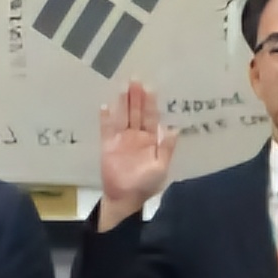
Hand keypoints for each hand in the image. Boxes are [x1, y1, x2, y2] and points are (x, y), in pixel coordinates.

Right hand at [95, 80, 175, 225]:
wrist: (125, 198)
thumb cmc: (146, 184)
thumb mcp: (160, 167)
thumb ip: (165, 148)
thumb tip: (173, 128)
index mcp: (150, 139)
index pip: (150, 117)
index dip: (150, 103)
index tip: (150, 88)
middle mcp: (136, 135)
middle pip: (136, 112)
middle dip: (136, 97)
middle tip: (135, 79)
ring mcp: (121, 139)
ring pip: (122, 117)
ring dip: (123, 103)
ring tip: (123, 87)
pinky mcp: (107, 145)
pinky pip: (106, 129)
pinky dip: (105, 118)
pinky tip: (105, 106)